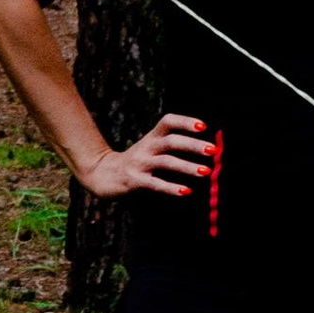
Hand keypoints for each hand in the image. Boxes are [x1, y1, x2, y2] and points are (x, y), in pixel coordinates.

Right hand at [76, 110, 216, 201]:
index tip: (204, 127)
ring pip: (166, 162)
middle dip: (193, 145)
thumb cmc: (134, 163)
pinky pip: (155, 184)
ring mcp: (139, 164)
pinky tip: (186, 191)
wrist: (101, 175)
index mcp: (151, 137)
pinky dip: (171, 187)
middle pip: (171, 141)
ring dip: (188, 167)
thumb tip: (205, 152)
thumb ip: (171, 148)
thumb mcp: (150, 149)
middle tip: (213, 151)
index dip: (185, 122)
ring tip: (206, 172)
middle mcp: (146, 147)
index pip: (168, 121)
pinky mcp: (134, 181)